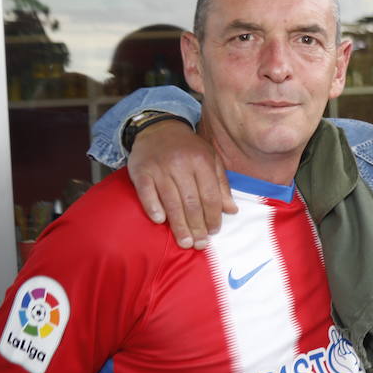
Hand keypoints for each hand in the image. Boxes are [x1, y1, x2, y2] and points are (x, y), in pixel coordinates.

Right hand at [130, 119, 234, 248]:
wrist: (158, 128)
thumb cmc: (189, 148)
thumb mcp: (211, 160)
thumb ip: (221, 185)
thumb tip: (231, 210)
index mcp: (202, 161)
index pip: (210, 195)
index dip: (213, 216)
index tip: (214, 232)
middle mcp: (181, 164)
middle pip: (191, 202)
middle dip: (197, 226)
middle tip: (200, 244)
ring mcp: (160, 168)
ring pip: (171, 201)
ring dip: (179, 225)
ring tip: (185, 242)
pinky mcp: (141, 171)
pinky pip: (147, 193)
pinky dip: (153, 208)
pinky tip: (160, 221)